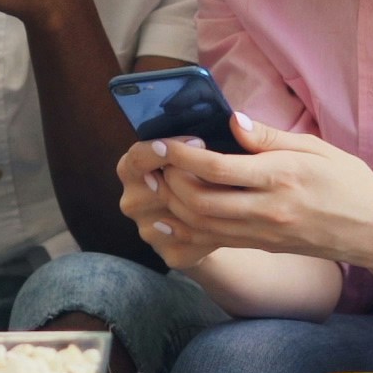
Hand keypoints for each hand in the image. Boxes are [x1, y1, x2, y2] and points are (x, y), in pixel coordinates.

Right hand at [116, 139, 231, 266]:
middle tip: (228, 170)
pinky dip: (217, 230)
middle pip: (154, 189)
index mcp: (132, 168)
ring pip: (177, 217)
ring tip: (240, 191)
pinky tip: (239, 219)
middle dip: (190, 177)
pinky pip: (194, 242)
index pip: (137, 157)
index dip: (166, 150)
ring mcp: (149, 230)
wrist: (206, 215)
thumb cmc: (203, 170)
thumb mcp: (205, 146)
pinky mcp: (170, 253)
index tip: (200, 141)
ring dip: (208, 204)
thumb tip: (236, 119)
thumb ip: (216, 132)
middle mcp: (133, 200)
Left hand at [121, 118, 372, 266]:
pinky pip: (216, 240)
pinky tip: (174, 213)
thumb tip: (233, 120)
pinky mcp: (262, 246)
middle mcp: (269, 209)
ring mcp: (264, 232)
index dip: (183, 155)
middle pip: (200, 201)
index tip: (165, 142)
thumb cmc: (349, 182)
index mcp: (282, 177)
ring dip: (174, 205)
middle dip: (170, 183)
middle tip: (158, 163)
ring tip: (161, 183)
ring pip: (202, 225)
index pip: (219, 168)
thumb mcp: (316, 148)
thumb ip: (270, 137)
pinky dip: (189, 227)